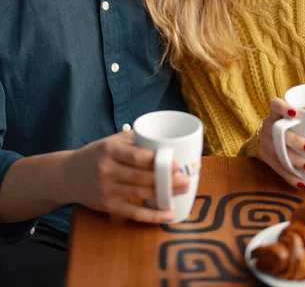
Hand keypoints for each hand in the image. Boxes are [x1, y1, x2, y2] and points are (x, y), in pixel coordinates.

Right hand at [62, 130, 189, 222]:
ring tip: (182, 191)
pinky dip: (152, 215)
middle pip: (141, 177)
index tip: (177, 163)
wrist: (67, 175)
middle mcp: (107, 170)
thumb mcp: (111, 141)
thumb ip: (135, 140)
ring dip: (164, 195)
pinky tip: (168, 214)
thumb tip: (164, 141)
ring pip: (140, 194)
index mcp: (109, 150)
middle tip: (186, 179)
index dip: (158, 161)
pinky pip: (133, 213)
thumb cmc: (96, 154)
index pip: (137, 157)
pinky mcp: (107, 206)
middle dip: (166, 180)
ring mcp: (106, 190)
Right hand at [257, 98, 304, 190]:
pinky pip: (278, 169)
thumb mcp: (295, 116)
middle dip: (296, 141)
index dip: (283, 108)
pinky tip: (304, 184)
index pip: (275, 104)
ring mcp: (265, 142)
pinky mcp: (265, 157)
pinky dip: (292, 177)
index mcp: (276, 113)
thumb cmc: (291, 124)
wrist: (268, 136)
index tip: (296, 114)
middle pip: (279, 132)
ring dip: (296, 161)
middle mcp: (268, 125)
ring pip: (279, 153)